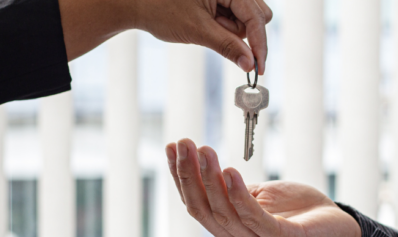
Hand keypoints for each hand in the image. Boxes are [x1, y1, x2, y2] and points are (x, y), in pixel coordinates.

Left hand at [136, 0, 271, 73]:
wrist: (138, 3)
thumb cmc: (162, 10)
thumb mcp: (198, 31)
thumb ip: (228, 46)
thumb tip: (250, 64)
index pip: (257, 17)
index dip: (259, 45)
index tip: (258, 68)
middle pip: (258, 15)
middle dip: (242, 33)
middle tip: (216, 33)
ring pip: (247, 18)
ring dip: (232, 30)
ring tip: (206, 26)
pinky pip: (234, 17)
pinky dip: (224, 26)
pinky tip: (206, 23)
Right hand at [165, 139, 361, 236]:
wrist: (340, 232)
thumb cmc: (301, 213)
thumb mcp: (261, 198)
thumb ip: (235, 193)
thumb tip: (210, 170)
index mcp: (231, 234)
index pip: (197, 206)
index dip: (182, 178)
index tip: (173, 149)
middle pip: (204, 210)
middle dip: (189, 175)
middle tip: (183, 145)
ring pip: (224, 213)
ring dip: (210, 180)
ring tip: (204, 151)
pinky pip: (254, 218)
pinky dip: (238, 195)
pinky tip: (229, 172)